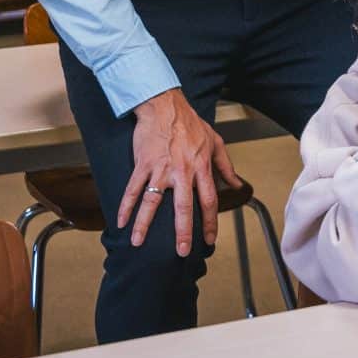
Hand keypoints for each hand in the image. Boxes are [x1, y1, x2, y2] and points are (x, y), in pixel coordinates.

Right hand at [121, 88, 239, 254]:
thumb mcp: (215, 141)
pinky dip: (126, 206)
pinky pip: (133, 188)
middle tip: (181, 252)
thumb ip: (226, 165)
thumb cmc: (190, 123)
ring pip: (152, 201)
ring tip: (138, 243)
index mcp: (201, 167)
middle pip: (183, 207)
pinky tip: (121, 221)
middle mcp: (182, 171)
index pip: (209, 201)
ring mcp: (161, 168)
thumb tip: (236, 184)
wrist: (164, 105)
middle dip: (183, 232)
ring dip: (144, 224)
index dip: (210, 222)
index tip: (209, 240)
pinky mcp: (143, 164)